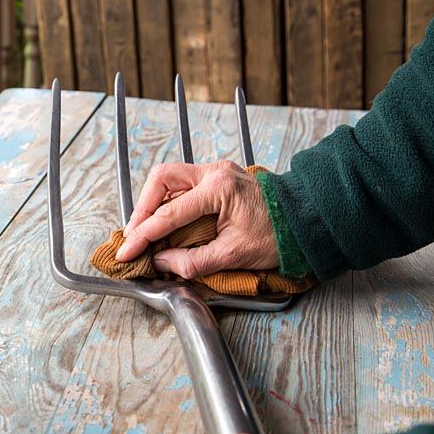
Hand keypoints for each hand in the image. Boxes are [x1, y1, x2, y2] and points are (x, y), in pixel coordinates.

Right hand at [117, 160, 278, 278]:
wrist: (305, 220)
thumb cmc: (279, 236)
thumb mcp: (235, 255)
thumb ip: (194, 261)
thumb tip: (162, 262)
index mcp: (220, 189)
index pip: (169, 213)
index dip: (144, 235)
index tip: (128, 251)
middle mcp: (214, 172)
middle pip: (161, 180)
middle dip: (142, 208)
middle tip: (133, 235)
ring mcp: (215, 171)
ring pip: (168, 177)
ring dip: (151, 202)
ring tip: (143, 229)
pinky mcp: (216, 177)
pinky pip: (181, 183)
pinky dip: (166, 201)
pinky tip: (162, 220)